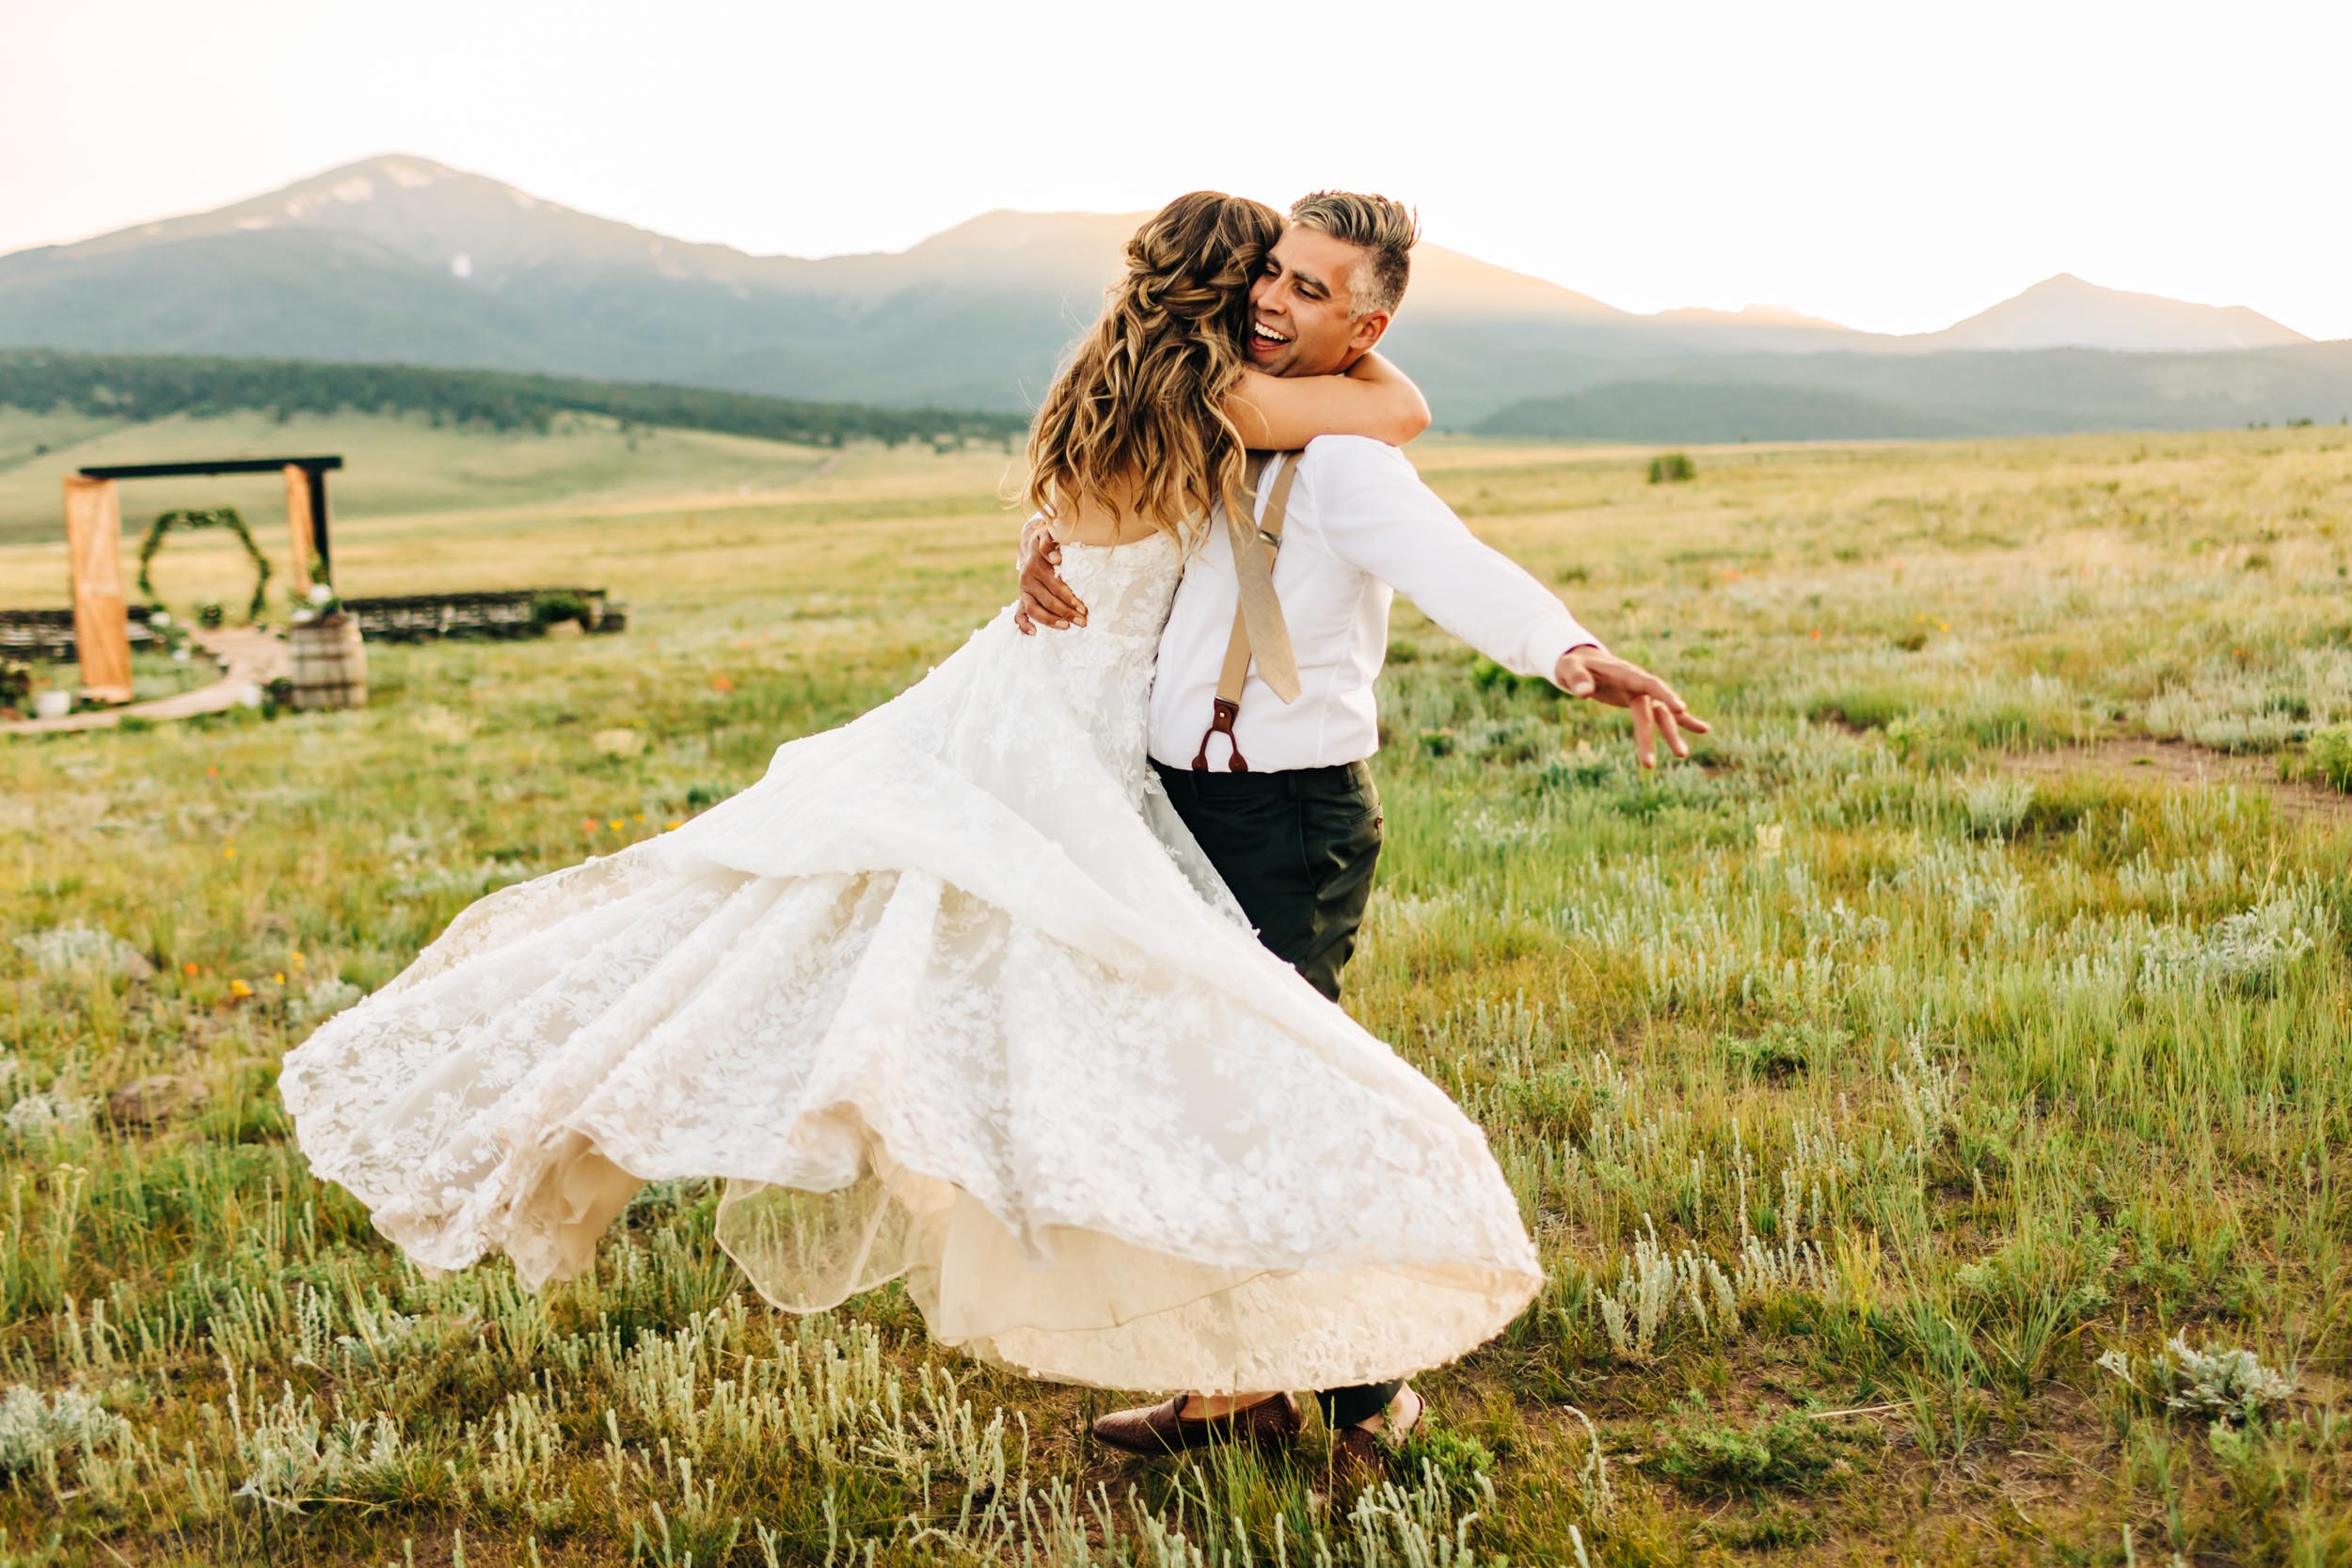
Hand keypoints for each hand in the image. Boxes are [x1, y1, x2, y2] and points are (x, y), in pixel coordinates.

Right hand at [1014, 523, 1085, 634]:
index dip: (1069, 598)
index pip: (1055, 586)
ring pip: (1034, 609)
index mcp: (1036, 566)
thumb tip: (1056, 558)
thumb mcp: (1049, 536)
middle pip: (1047, 600)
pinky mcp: (1022, 598)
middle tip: (1083, 622)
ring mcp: (1023, 590)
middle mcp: (1027, 579)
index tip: (1083, 608)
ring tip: (1066, 627)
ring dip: (1050, 620)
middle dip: (1066, 612)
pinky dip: (1024, 625)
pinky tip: (1034, 633)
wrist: (1031, 543)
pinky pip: (1018, 614)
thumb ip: (1050, 544)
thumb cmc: (1047, 541)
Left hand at [1554, 645, 1710, 768]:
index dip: (1665, 695)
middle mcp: (1639, 683)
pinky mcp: (1640, 701)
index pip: (1649, 684)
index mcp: (1626, 673)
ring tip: (1684, 755)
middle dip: (1665, 733)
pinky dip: (1682, 722)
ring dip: (1673, 734)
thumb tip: (1584, 693)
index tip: (1681, 709)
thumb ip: (1576, 679)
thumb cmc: (1573, 665)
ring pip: (1662, 715)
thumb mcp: (1568, 669)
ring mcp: (1641, 693)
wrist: (1581, 661)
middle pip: (1655, 710)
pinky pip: (1662, 713)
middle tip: (1679, 755)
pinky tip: (1703, 730)